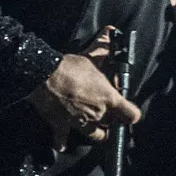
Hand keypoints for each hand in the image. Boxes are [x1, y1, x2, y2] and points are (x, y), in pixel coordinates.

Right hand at [26, 26, 141, 149]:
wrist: (44, 77)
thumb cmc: (71, 67)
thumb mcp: (91, 56)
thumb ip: (103, 47)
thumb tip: (111, 31)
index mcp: (109, 100)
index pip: (131, 115)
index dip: (131, 114)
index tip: (129, 111)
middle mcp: (97, 114)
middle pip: (112, 125)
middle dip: (112, 121)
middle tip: (109, 114)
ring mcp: (80, 123)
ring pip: (94, 135)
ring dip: (96, 133)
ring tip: (95, 129)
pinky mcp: (61, 126)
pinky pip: (61, 139)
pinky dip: (61, 142)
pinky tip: (60, 145)